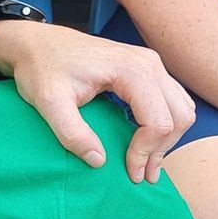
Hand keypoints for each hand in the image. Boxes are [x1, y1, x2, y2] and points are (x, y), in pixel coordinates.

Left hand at [0, 22, 194, 182]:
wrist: (36, 43)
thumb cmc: (41, 68)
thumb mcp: (49, 103)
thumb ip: (72, 133)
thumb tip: (100, 161)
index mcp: (131, 70)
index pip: (158, 121)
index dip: (146, 152)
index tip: (129, 172)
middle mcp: (149, 63)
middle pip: (178, 116)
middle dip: (162, 149)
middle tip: (141, 175)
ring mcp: (150, 63)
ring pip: (181, 108)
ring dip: (168, 138)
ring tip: (146, 163)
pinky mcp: (145, 67)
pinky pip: (171, 99)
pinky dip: (166, 123)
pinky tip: (146, 141)